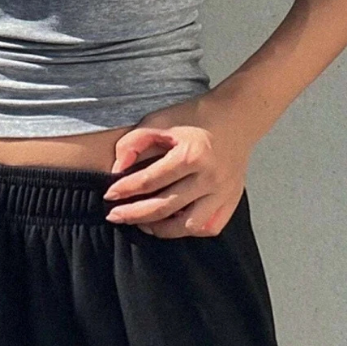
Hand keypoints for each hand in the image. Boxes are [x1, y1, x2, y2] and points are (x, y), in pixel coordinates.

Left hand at [102, 95, 254, 238]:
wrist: (237, 115)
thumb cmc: (197, 116)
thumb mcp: (162, 118)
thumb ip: (135, 141)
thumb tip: (117, 168)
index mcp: (191, 155)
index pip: (150, 180)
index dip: (125, 189)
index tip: (109, 195)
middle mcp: (209, 177)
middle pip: (165, 206)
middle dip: (134, 214)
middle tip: (115, 216)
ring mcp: (223, 192)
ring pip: (188, 226)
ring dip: (161, 228)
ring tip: (143, 223)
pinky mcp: (232, 199)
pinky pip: (210, 227)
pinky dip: (189, 230)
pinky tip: (174, 224)